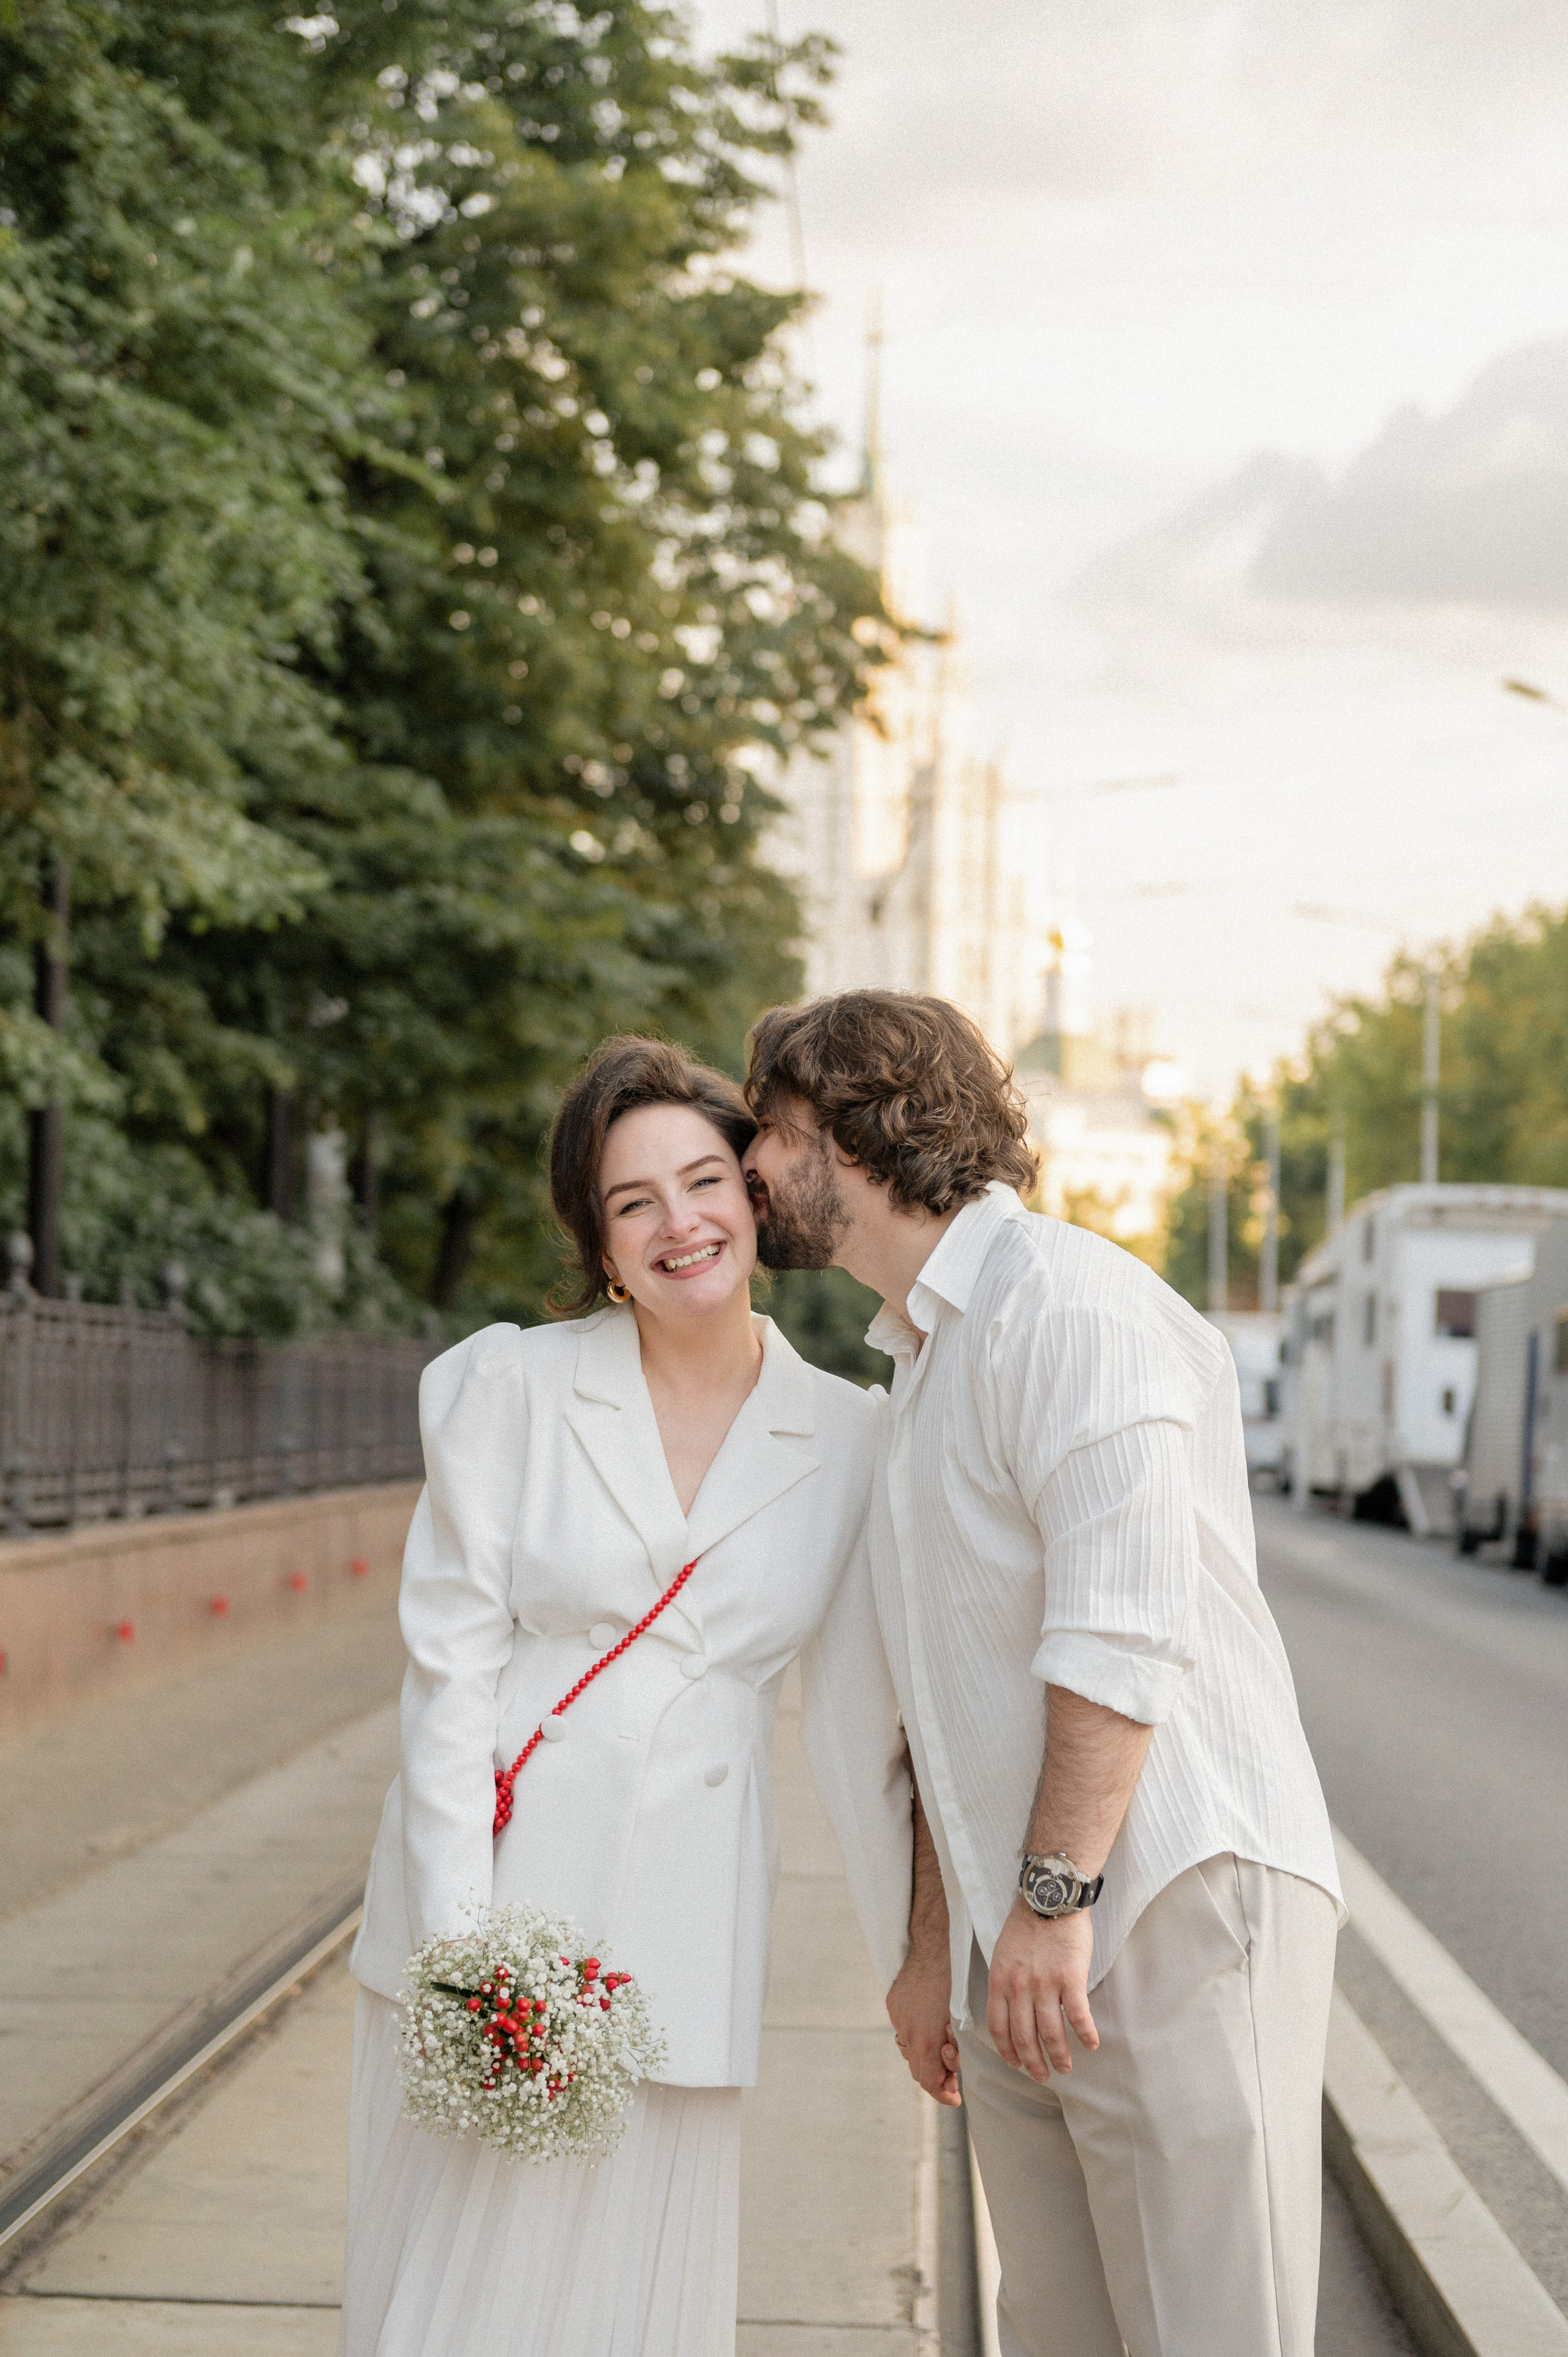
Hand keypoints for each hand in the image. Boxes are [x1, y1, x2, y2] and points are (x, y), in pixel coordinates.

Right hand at [886, 1947, 960, 2105]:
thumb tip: (947, 2070)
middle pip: (918, 2072)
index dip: (942, 2094)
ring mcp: (898, 2020)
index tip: (955, 2098)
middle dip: (937, 2077)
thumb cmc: (950, 1981)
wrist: (931, 1948)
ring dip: (926, 2058)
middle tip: (953, 2077)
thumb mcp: (955, 2021)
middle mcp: (908, 2034)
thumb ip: (950, 2050)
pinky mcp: (892, 2006)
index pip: (929, 2082)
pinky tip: (928, 2028)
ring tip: (942, 2048)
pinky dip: (916, 2039)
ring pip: (910, 2054)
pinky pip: (903, 2033)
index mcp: (926, 2041)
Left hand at [987, 1897, 1098, 2082]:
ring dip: (1059, 2055)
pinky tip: (1092, 2045)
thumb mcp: (1003, 1953)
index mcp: (999, 1980)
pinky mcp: (1070, 1977)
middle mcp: (1019, 1986)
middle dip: (1033, 2063)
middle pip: (1024, 2037)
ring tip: (1066, 2067)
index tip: (1017, 2065)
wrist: (1049, 1895)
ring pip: (1051, 2032)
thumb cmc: (1026, 1923)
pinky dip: (1086, 2034)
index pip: (999, 2027)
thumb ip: (1005, 1982)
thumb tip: (1011, 2010)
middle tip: (1043, 2077)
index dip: (1008, 2052)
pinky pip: (1078, 2015)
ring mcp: (1045, 1983)